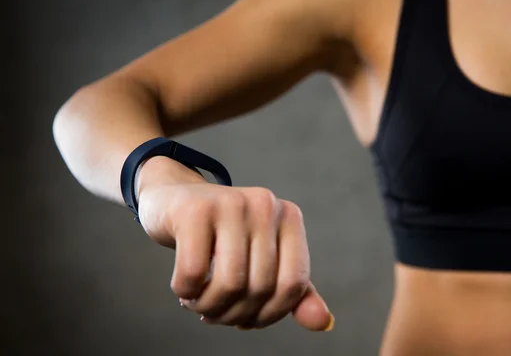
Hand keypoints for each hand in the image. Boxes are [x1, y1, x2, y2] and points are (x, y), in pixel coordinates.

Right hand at [136, 157, 333, 330]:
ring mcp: (231, 203)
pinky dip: (186, 292)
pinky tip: (183, 288)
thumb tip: (324, 323)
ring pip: (230, 284)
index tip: (246, 319)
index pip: (294, 284)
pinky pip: (194, 273)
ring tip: (198, 303)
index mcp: (289, 217)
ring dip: (209, 307)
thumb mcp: (261, 260)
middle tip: (213, 314)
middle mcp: (266, 205)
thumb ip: (292, 291)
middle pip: (260, 288)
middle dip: (233, 314)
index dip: (270, 314)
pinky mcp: (195, 210)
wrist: (174, 199)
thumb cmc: (222, 237)